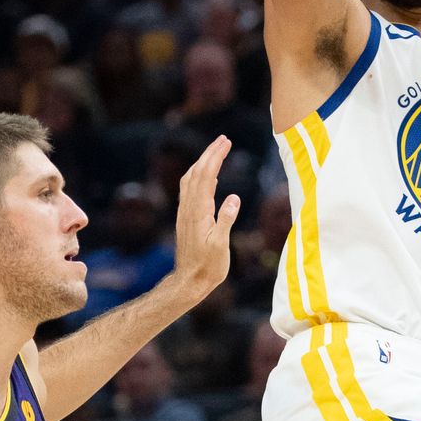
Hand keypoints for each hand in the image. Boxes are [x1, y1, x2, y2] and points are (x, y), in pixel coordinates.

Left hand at [171, 132, 240, 300]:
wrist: (189, 282)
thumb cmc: (208, 267)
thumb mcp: (221, 246)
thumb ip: (226, 221)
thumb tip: (234, 197)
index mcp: (199, 212)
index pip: (206, 176)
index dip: (215, 157)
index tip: (225, 142)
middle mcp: (189, 209)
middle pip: (197, 173)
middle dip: (209, 153)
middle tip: (223, 139)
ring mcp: (186, 213)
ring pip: (191, 180)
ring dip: (203, 163)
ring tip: (216, 151)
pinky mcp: (187, 219)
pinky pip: (191, 191)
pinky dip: (200, 177)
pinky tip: (209, 177)